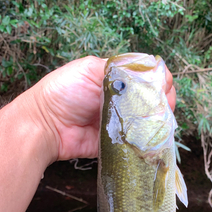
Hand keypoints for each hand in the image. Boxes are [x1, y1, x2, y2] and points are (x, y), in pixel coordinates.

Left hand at [27, 56, 176, 162]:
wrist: (46, 125)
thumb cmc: (63, 92)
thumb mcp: (90, 69)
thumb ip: (118, 69)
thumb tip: (148, 72)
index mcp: (117, 78)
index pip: (148, 76)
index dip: (160, 80)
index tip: (163, 85)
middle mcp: (123, 99)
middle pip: (155, 99)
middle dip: (164, 100)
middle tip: (164, 105)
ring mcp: (123, 122)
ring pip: (151, 120)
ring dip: (159, 119)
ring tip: (159, 119)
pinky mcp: (120, 142)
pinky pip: (140, 141)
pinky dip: (149, 138)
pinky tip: (152, 134)